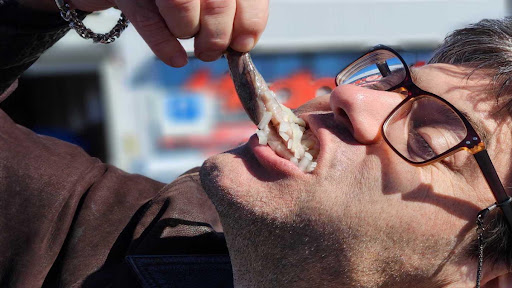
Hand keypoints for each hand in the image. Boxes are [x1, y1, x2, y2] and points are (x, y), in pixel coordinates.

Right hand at [70, 0, 268, 66]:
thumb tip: (244, 42)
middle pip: (217, 5)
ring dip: (188, 32)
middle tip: (211, 51)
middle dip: (217, 39)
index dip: (248, 24)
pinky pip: (150, 22)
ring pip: (181, 5)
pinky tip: (177, 58)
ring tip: (187, 33)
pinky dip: (165, 46)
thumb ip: (235, 8)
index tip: (242, 43)